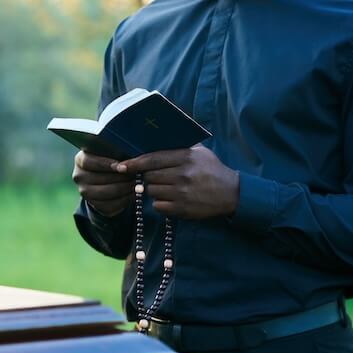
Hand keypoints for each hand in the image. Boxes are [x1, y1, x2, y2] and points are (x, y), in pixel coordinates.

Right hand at [72, 150, 133, 216]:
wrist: (107, 179)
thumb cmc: (112, 160)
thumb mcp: (111, 153)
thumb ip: (116, 153)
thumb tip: (129, 159)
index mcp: (80, 160)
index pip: (89, 162)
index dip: (106, 164)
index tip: (123, 167)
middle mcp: (79, 176)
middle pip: (99, 178)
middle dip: (120, 178)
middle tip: (136, 175)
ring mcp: (85, 192)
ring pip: (105, 193)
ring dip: (124, 189)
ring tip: (138, 184)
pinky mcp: (94, 205)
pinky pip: (110, 205)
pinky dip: (124, 200)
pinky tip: (133, 194)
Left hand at [115, 145, 238, 219]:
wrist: (231, 193)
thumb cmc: (212, 170)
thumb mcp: (199, 152)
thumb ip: (178, 148)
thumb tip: (152, 143)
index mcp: (186, 157)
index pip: (152, 159)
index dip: (134, 163)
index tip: (122, 166)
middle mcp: (182, 175)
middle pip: (149, 176)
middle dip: (148, 177)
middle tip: (156, 177)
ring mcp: (182, 193)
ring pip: (152, 191)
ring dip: (154, 190)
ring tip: (167, 187)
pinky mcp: (182, 209)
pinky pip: (158, 206)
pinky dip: (160, 203)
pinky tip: (170, 198)